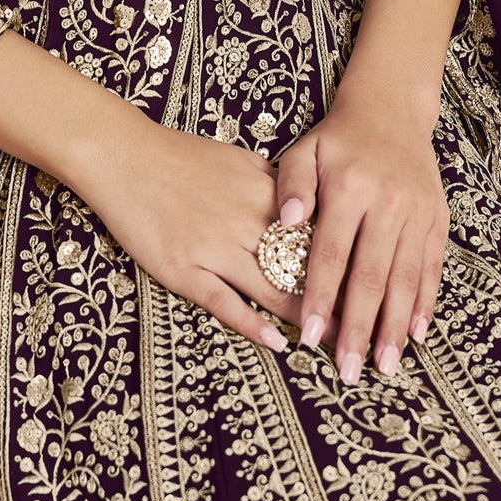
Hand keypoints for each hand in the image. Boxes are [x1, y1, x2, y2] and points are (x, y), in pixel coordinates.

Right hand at [78, 117, 343, 355]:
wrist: (124, 156)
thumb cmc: (180, 156)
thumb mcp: (237, 159)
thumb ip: (275, 183)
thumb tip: (310, 204)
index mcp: (262, 191)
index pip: (318, 229)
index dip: (348, 257)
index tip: (376, 280)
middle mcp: (244, 220)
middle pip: (302, 263)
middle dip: (338, 296)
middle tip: (369, 325)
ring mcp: (214, 247)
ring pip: (271, 287)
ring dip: (306, 317)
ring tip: (335, 344)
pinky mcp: (183, 269)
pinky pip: (224, 301)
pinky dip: (252, 324)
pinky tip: (277, 344)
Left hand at [273, 86, 448, 383]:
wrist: (391, 110)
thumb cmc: (338, 139)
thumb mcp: (306, 150)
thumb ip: (292, 184)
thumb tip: (287, 221)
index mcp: (350, 188)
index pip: (332, 253)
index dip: (322, 297)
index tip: (310, 337)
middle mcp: (387, 202)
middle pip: (372, 275)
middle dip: (360, 328)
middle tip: (349, 371)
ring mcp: (417, 212)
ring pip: (406, 278)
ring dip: (396, 326)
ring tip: (386, 366)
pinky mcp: (437, 218)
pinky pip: (432, 267)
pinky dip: (425, 302)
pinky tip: (416, 334)